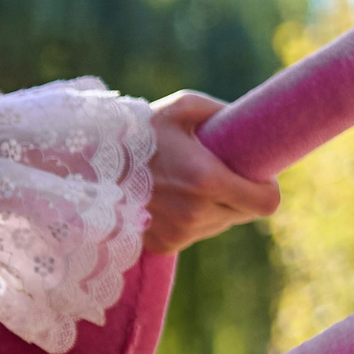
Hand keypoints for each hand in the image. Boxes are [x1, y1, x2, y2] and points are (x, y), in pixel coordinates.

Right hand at [142, 91, 280, 254]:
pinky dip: (194, 219)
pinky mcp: (164, 245)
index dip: (267, 189)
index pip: (266, 203)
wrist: (85, 165)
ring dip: (218, 206)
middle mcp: (195, 214)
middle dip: (243, 194)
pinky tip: (174, 199)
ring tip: (191, 182)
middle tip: (223, 172)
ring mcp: (179, 234)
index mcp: (206, 180)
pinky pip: (196, 234)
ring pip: (221, 224)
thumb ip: (222, 112)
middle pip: (245, 213)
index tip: (259, 175)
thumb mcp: (183, 107)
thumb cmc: (138, 131)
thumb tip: (252, 123)